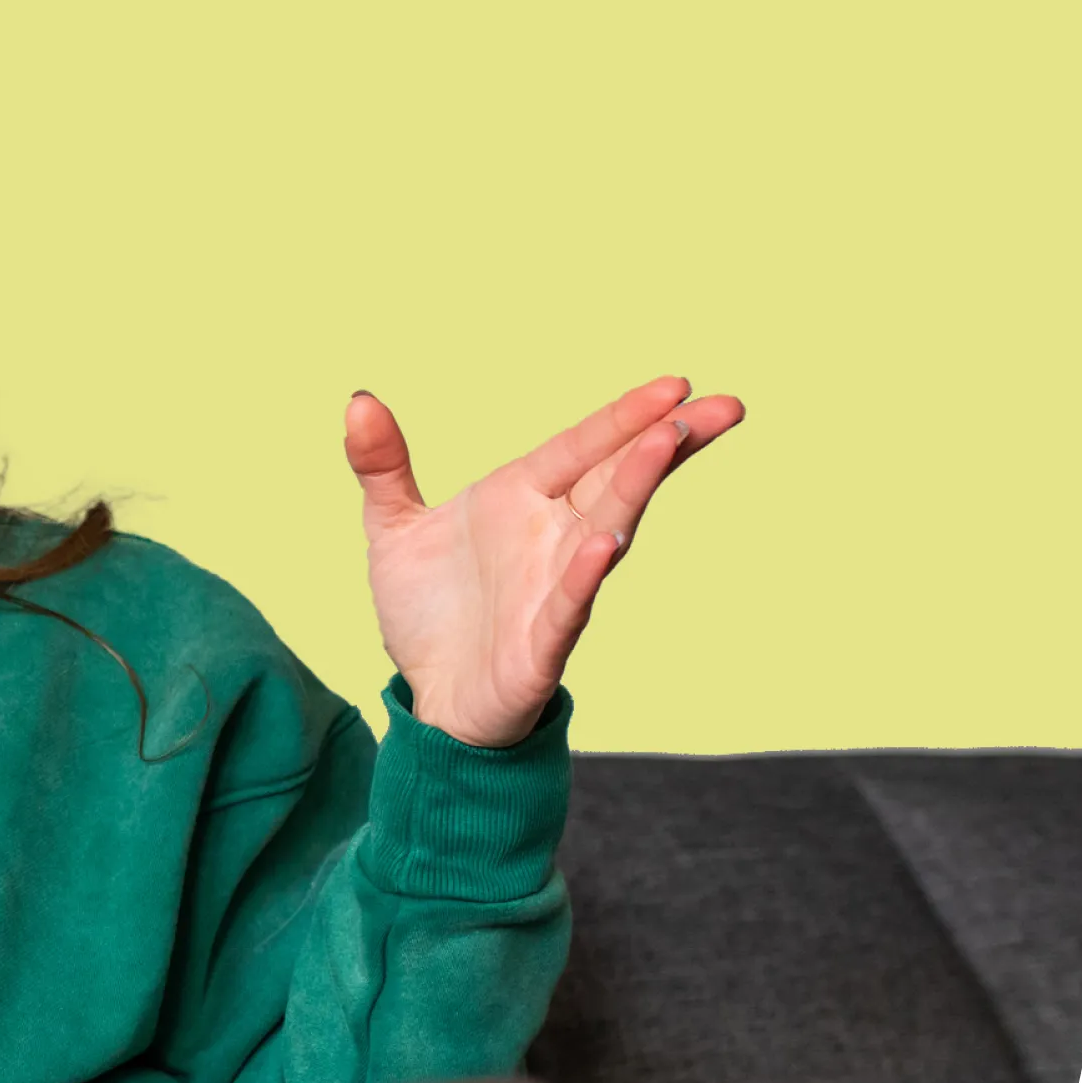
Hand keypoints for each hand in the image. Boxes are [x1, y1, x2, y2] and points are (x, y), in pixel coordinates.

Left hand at [343, 375, 745, 747]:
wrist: (427, 698)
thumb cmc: (428, 610)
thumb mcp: (392, 529)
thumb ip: (381, 466)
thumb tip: (359, 400)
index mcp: (520, 498)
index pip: (580, 446)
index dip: (623, 416)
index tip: (677, 384)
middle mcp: (549, 536)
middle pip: (616, 478)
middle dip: (666, 441)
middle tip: (722, 406)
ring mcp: (552, 589)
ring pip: (605, 529)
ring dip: (635, 486)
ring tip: (668, 443)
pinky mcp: (539, 646)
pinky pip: (567, 606)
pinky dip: (583, 574)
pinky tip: (604, 543)